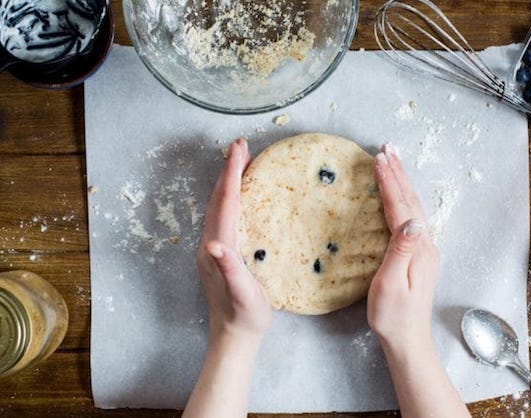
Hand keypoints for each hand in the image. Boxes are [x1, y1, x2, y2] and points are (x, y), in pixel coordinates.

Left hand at [186, 139, 271, 417]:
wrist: (234, 336)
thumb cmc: (245, 316)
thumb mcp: (243, 295)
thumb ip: (230, 269)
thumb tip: (215, 244)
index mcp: (217, 248)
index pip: (226, 203)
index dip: (232, 174)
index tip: (240, 149)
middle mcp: (211, 244)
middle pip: (219, 199)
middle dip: (228, 170)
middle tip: (241, 145)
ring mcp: (213, 248)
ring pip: (219, 206)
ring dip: (228, 181)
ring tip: (241, 161)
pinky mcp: (219, 253)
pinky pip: (224, 216)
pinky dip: (231, 197)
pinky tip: (241, 195)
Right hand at [367, 144, 439, 349]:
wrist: (408, 339)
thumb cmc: (393, 316)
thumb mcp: (392, 284)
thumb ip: (401, 250)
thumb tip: (410, 219)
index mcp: (418, 249)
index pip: (402, 207)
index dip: (390, 182)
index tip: (379, 159)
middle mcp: (425, 244)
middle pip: (411, 201)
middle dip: (399, 173)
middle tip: (388, 149)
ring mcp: (424, 249)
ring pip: (413, 207)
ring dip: (402, 182)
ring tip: (392, 162)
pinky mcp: (419, 255)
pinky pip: (410, 216)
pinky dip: (402, 199)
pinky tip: (398, 195)